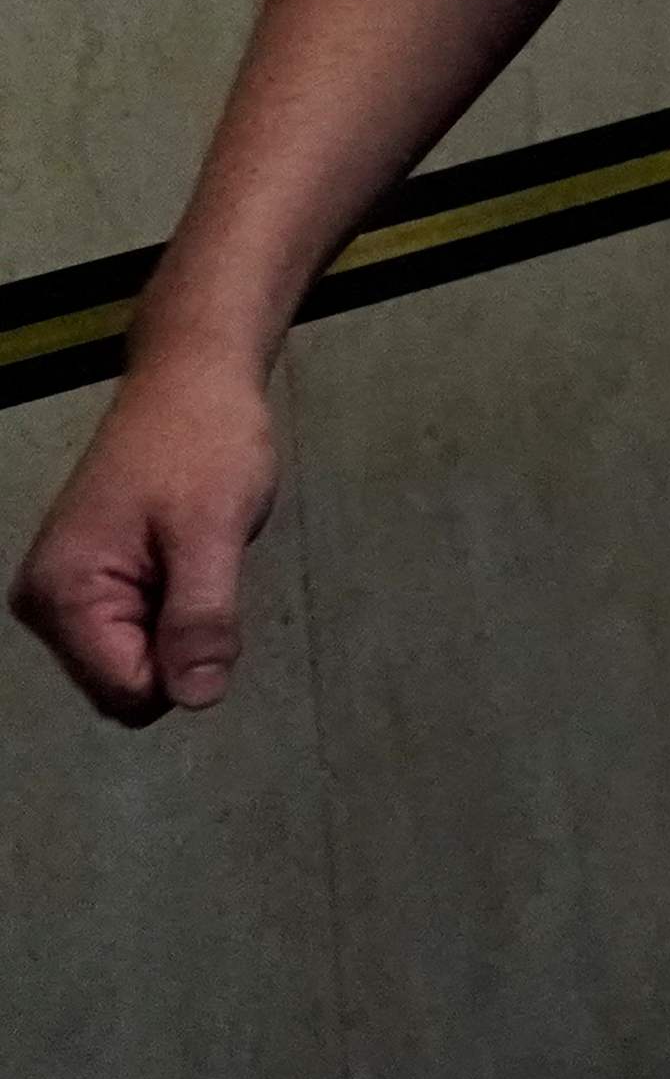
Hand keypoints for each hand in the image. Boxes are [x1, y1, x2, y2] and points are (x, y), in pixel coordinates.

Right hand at [14, 360, 278, 723]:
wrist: (191, 379)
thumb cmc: (204, 444)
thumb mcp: (213, 532)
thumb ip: (201, 619)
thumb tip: (197, 699)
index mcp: (64, 597)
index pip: (127, 692)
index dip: (185, 666)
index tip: (208, 598)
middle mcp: (47, 605)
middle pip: (125, 683)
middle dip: (179, 647)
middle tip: (201, 571)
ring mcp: (63, 593)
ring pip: (133, 659)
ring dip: (177, 624)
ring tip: (190, 559)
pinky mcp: (87, 580)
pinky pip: (134, 629)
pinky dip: (170, 605)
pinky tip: (180, 556)